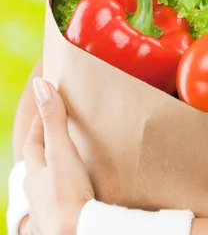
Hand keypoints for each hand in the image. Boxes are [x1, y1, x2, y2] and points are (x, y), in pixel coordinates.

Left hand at [22, 78, 94, 234]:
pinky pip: (57, 203)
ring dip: (52, 173)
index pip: (32, 144)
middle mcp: (36, 191)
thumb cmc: (67, 193)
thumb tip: (41, 85)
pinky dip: (62, 194)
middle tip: (57, 133)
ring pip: (44, 186)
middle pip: (36, 165)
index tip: (48, 106)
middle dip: (44, 147)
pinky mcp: (61, 220)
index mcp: (35, 173)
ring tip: (65, 164)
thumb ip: (54, 119)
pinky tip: (71, 195)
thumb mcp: (61, 150)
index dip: (39, 124)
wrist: (76, 231)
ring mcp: (47, 208)